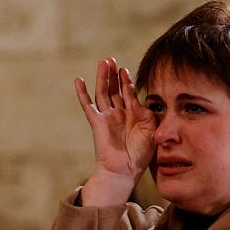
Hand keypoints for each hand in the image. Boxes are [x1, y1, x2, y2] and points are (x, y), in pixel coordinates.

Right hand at [76, 58, 156, 205]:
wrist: (125, 170)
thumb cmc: (140, 154)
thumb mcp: (151, 130)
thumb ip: (149, 113)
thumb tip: (145, 101)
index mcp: (132, 115)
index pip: (128, 93)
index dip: (126, 81)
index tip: (125, 69)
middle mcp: (118, 114)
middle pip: (113, 89)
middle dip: (112, 74)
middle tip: (110, 59)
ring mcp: (107, 117)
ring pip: (103, 92)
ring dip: (102, 78)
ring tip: (102, 62)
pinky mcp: (97, 123)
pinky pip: (88, 106)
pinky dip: (82, 93)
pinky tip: (78, 80)